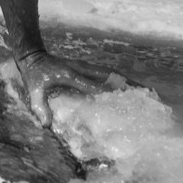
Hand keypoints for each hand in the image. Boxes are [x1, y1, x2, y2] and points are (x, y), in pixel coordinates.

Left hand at [15, 51, 138, 126]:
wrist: (33, 55)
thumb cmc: (34, 75)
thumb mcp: (33, 91)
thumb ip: (40, 108)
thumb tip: (46, 126)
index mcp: (71, 75)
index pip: (94, 86)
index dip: (111, 92)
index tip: (127, 100)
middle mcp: (82, 68)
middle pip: (111, 76)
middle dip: (129, 84)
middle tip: (148, 93)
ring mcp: (85, 66)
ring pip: (111, 72)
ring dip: (128, 80)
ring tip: (146, 89)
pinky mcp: (86, 66)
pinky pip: (106, 72)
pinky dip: (119, 78)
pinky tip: (130, 86)